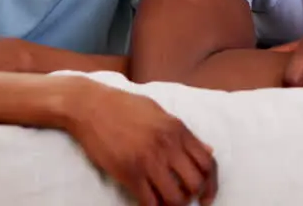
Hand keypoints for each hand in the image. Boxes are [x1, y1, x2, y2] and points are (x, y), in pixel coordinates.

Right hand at [64, 80, 217, 205]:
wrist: (91, 106)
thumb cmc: (125, 106)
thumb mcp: (160, 113)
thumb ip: (185, 134)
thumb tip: (208, 150)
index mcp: (178, 130)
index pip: (207, 163)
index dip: (211, 184)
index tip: (205, 195)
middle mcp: (167, 146)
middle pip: (195, 183)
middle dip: (193, 195)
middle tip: (184, 198)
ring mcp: (148, 161)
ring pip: (175, 197)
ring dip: (173, 204)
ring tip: (167, 202)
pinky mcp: (128, 173)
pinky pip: (149, 201)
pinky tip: (150, 202)